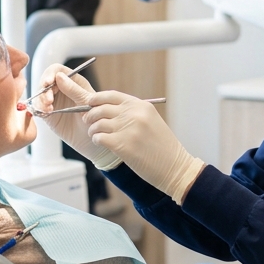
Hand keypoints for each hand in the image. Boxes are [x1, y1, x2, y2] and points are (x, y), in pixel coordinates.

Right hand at [33, 65, 120, 170]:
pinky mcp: (48, 114)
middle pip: (45, 81)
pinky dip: (40, 108)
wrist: (95, 140)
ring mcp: (54, 101)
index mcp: (74, 81)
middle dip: (44, 89)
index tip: (48, 83)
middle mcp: (62, 89)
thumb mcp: (87, 103)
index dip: (50, 74)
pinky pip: (39, 107)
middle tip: (49, 100)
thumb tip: (59, 76)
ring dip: (42, 99)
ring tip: (49, 108)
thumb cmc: (96, 119)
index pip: (56, 70)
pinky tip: (48, 113)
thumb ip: (74, 90)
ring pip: (40, 94)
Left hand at [69, 81, 204, 203]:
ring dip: (93, 129)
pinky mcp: (122, 145)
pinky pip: (99, 137)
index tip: (89, 103)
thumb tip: (107, 110)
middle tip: (87, 121)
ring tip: (95, 135)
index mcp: (141, 106)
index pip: (111, 95)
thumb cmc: (163, 147)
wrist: (175, 167)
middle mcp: (134, 114)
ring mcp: (128, 129)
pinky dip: (96, 140)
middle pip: (101, 108)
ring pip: (98, 123)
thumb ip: (132, 113)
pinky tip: (99, 143)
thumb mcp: (151, 121)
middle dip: (90, 115)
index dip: (96, 98)